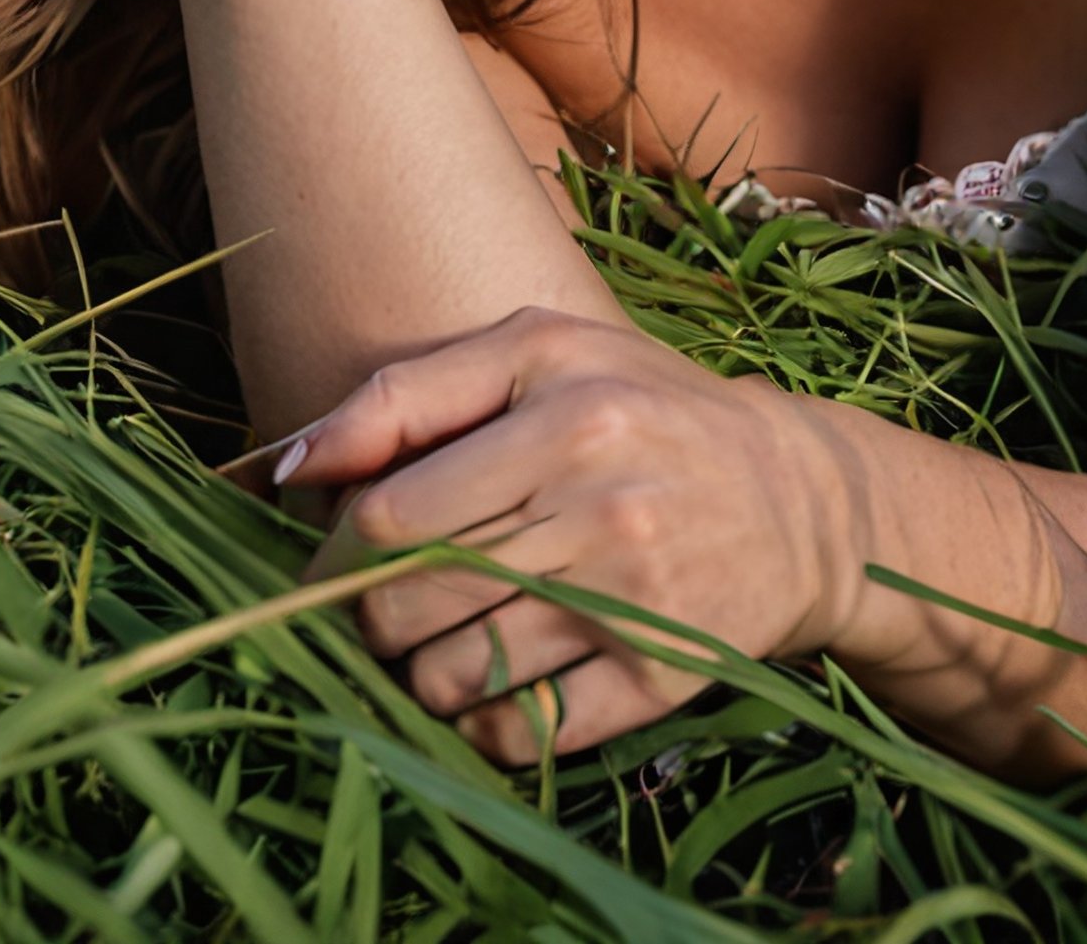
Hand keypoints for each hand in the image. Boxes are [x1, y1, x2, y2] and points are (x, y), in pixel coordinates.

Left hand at [274, 306, 856, 765]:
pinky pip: (525, 733)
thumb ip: (411, 391)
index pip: (392, 513)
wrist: (797, 498)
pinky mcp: (663, 677)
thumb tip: (290, 464)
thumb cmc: (644, 409)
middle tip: (390, 605)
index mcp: (564, 414)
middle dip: (372, 617)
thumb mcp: (541, 354)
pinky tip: (503, 682)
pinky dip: (488, 723)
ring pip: (455, 677)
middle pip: (409, 602)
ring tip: (447, 640)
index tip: (339, 558)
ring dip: (424, 675)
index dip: (337, 552)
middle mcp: (599, 505)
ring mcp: (634, 598)